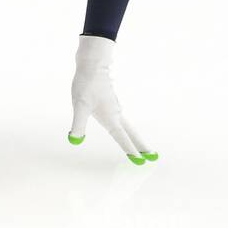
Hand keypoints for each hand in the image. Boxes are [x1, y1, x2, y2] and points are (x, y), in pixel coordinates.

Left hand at [68, 35, 156, 164]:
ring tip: (141, 149)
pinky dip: (125, 129)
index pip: (123, 138)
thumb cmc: (86, 84)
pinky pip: (121, 120)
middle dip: (141, 146)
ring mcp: (115, 108)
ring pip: (127, 127)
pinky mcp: (111, 103)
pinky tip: (121, 128)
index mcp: (111, 117)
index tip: (141, 163)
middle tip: (153, 158)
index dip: (131, 151)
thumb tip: (75, 140)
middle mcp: (116, 114)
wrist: (93, 64)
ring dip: (135, 138)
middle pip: (132, 133)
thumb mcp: (80, 105)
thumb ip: (78, 124)